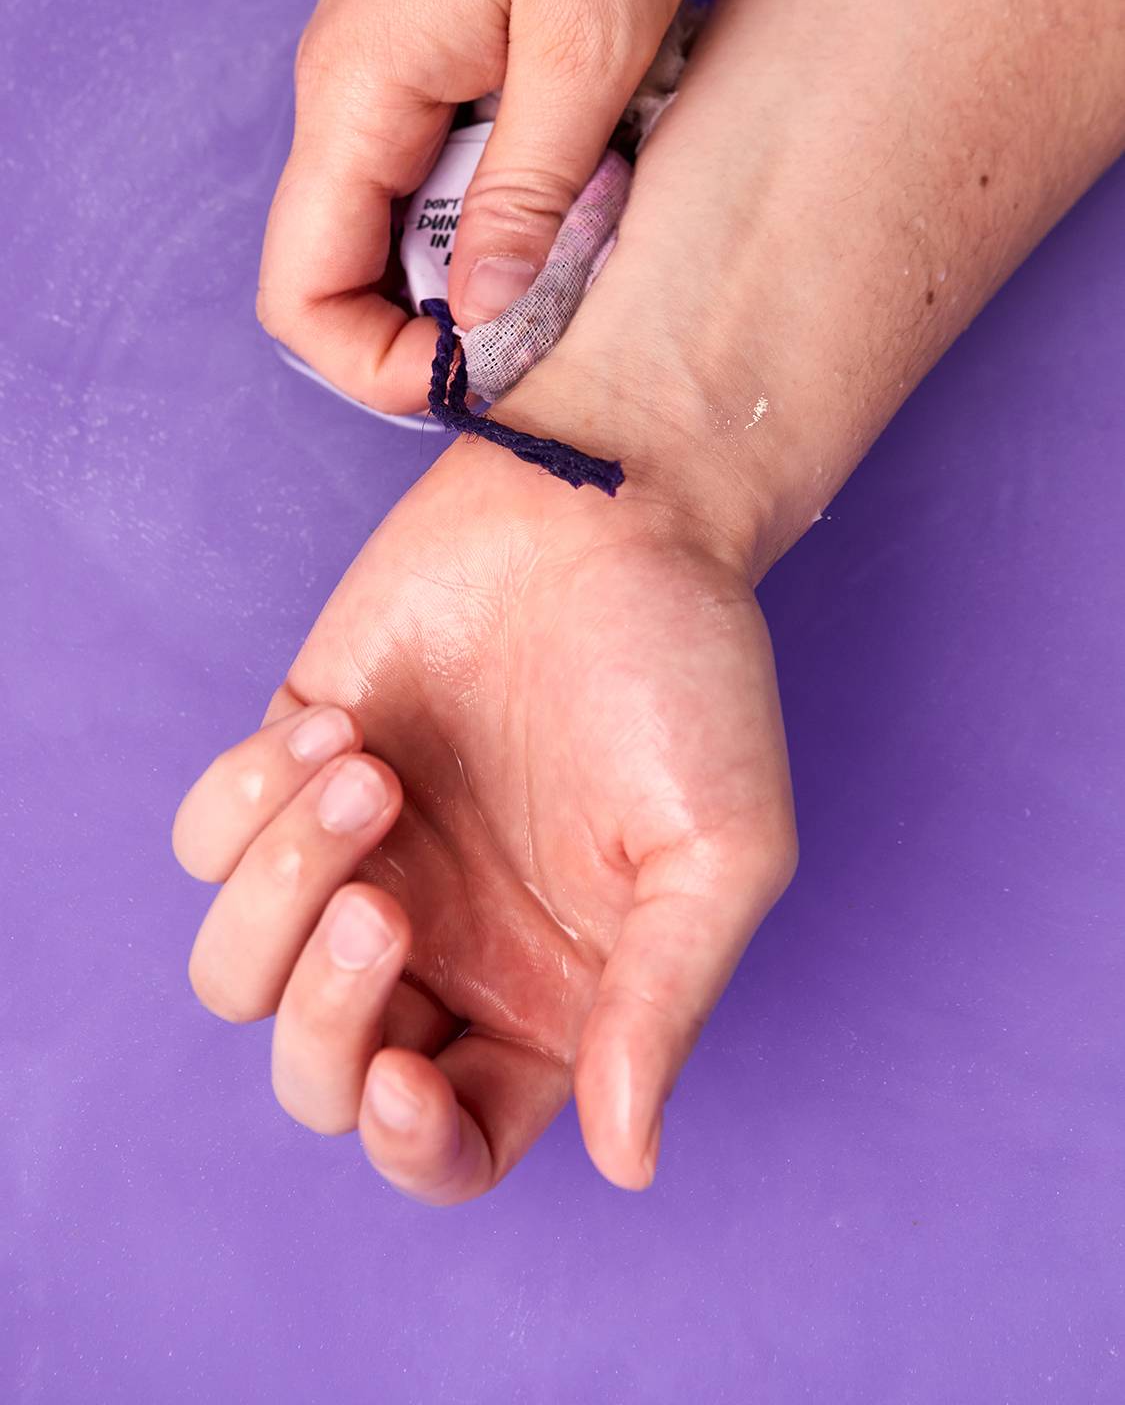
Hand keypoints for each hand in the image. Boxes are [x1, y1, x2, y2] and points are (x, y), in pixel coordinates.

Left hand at [174, 436, 795, 1203]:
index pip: (451, 1141)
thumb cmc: (689, 674)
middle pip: (317, 1079)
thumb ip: (665, 1004)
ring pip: (234, 972)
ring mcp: (360, 854)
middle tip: (384, 904)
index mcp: (546, 992)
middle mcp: (442, 942)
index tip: (406, 1078)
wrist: (616, 507)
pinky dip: (248, 795)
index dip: (409, 1150)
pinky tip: (341, 728)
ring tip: (370, 775)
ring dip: (281, 890)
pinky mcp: (294, 763)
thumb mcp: (721, 852)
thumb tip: (628, 1158)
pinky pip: (205, 838)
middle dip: (323, 1020)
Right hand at [254, 0, 706, 416]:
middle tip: (572, 290)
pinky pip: (440, 149)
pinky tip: (590, 144)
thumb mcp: (588, 49)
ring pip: (404, 212)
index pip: (305, 297)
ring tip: (595, 204)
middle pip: (353, 267)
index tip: (490, 364)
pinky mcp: (422, 33)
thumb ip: (530, 200)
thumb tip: (481, 323)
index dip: (384, 364)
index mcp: (359, 99)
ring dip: (494, 240)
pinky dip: (510, 177)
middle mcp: (343, 88)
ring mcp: (379, 59)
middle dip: (454, 310)